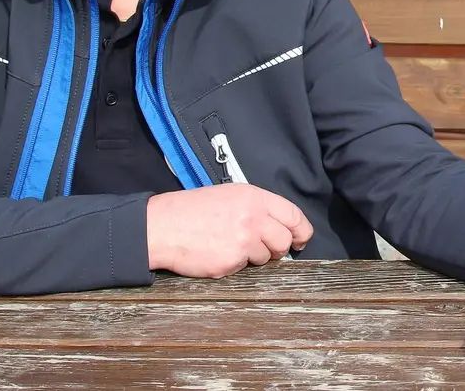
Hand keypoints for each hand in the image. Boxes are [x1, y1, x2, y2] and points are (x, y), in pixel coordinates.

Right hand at [144, 184, 313, 277]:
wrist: (163, 226)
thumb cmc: (193, 210)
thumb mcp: (229, 195)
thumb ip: (257, 207)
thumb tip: (280, 225)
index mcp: (254, 198)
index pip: (293, 216)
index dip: (301, 231)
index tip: (300, 239)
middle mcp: (253, 218)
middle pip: (284, 240)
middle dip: (279, 248)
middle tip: (265, 248)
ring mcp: (243, 242)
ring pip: (267, 257)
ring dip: (255, 256)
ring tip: (231, 245)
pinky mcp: (231, 262)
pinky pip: (245, 268)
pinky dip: (235, 264)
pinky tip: (219, 253)